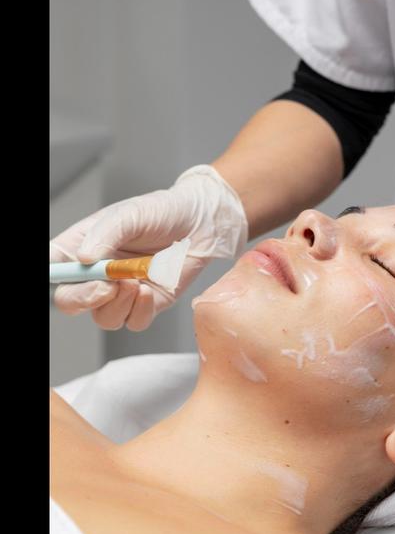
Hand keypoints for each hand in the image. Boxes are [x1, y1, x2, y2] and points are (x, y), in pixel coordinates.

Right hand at [50, 165, 247, 330]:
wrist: (202, 222)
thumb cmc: (164, 211)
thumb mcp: (131, 214)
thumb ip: (106, 234)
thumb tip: (84, 258)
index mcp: (83, 247)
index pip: (53, 268)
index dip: (52, 277)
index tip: (62, 276)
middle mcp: (98, 273)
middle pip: (70, 302)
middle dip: (84, 298)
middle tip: (105, 285)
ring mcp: (123, 291)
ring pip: (104, 318)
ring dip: (116, 305)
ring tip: (134, 282)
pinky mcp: (148, 303)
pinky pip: (134, 322)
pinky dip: (139, 311)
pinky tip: (148, 291)